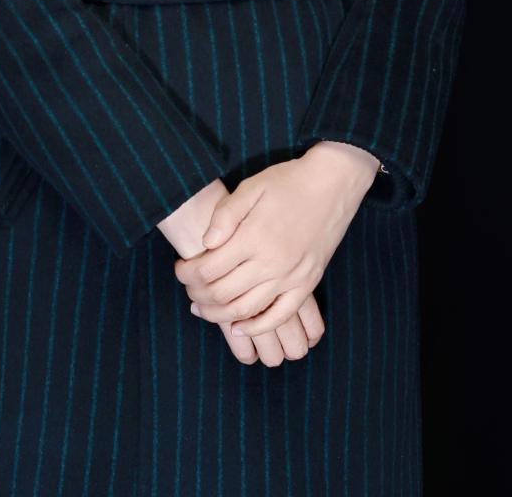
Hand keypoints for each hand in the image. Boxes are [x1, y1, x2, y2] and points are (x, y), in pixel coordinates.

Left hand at [158, 176, 324, 364]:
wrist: (332, 184)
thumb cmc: (288, 182)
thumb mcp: (252, 186)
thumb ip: (225, 214)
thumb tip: (205, 242)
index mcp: (253, 237)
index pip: (208, 269)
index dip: (186, 274)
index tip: (179, 268)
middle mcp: (271, 262)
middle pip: (222, 293)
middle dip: (197, 295)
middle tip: (188, 288)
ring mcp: (290, 277)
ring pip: (246, 310)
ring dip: (218, 315)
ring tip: (202, 309)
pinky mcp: (307, 284)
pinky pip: (279, 316)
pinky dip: (257, 328)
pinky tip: (239, 328)